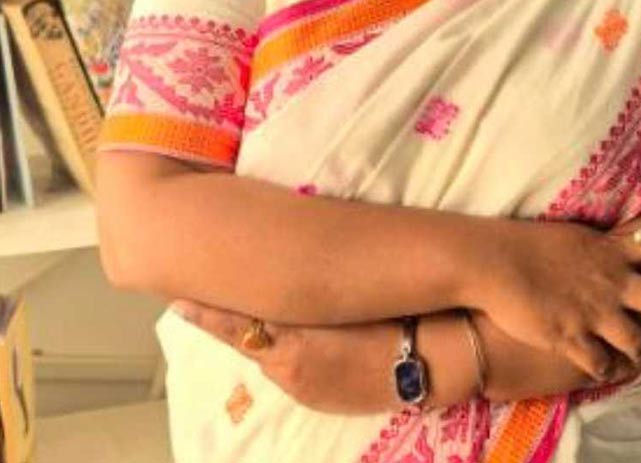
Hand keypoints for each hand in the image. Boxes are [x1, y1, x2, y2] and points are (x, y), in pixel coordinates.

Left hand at [170, 300, 396, 413]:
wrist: (426, 360)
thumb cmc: (391, 315)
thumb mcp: (342, 298)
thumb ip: (307, 294)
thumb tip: (282, 278)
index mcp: (292, 339)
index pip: (237, 324)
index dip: (206, 313)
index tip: (178, 302)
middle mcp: (287, 367)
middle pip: (245, 340)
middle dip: (224, 322)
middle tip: (191, 304)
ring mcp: (302, 387)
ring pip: (267, 356)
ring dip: (257, 337)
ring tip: (241, 316)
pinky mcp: (318, 400)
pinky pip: (287, 373)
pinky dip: (279, 356)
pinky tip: (284, 345)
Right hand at [471, 219, 640, 381]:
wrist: (493, 261)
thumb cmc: (527, 243)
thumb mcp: (573, 237)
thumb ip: (600, 248)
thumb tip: (615, 247)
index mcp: (611, 252)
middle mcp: (611, 282)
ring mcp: (594, 312)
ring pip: (637, 341)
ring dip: (638, 351)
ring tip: (633, 356)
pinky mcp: (572, 337)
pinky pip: (602, 365)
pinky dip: (605, 370)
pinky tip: (601, 369)